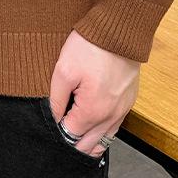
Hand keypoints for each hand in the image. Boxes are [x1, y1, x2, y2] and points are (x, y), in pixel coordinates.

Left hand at [48, 30, 139, 157]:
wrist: (119, 31)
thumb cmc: (91, 47)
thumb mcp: (63, 70)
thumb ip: (56, 100)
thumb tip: (52, 120)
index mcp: (92, 111)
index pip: (70, 137)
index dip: (57, 135)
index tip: (49, 128)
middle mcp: (110, 117)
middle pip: (88, 146)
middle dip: (72, 144)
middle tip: (58, 135)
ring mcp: (121, 111)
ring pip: (103, 141)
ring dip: (87, 143)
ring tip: (73, 138)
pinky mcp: (128, 103)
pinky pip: (114, 128)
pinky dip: (102, 133)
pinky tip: (92, 130)